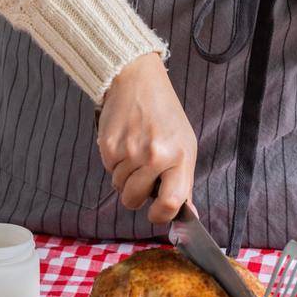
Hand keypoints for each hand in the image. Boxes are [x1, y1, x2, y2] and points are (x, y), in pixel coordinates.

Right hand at [96, 52, 196, 224]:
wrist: (138, 80)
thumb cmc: (165, 114)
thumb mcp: (185, 145)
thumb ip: (184, 182)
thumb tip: (189, 214)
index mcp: (180, 157)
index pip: (171, 203)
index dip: (160, 215)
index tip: (155, 212)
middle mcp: (155, 156)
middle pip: (134, 200)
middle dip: (136, 194)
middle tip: (142, 174)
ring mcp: (130, 151)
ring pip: (118, 187)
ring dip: (124, 176)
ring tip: (134, 151)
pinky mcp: (108, 145)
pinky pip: (108, 170)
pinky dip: (114, 162)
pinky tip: (123, 142)